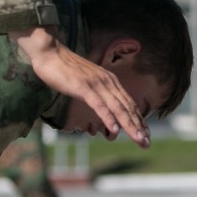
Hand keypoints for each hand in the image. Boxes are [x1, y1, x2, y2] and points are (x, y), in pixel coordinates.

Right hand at [12, 26, 147, 145]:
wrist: (50, 52)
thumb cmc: (65, 69)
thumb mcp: (87, 81)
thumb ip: (98, 93)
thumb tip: (104, 108)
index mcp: (110, 81)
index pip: (129, 103)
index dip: (138, 120)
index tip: (146, 135)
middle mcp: (107, 82)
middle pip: (127, 108)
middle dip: (138, 127)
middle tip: (146, 143)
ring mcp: (96, 84)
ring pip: (117, 108)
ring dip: (129, 125)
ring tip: (138, 139)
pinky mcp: (83, 87)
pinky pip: (99, 105)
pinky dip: (108, 118)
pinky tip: (115, 129)